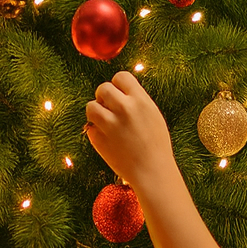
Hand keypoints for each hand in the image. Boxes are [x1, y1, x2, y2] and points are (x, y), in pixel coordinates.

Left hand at [84, 72, 176, 188]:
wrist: (152, 171)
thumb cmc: (156, 145)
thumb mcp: (153, 115)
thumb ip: (137, 101)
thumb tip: (121, 91)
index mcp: (140, 100)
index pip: (120, 77)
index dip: (118, 84)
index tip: (119, 93)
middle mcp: (124, 109)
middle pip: (103, 88)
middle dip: (104, 96)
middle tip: (109, 107)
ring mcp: (109, 124)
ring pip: (90, 106)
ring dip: (96, 111)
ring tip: (105, 121)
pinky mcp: (98, 139)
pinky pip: (90, 127)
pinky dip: (96, 131)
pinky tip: (108, 139)